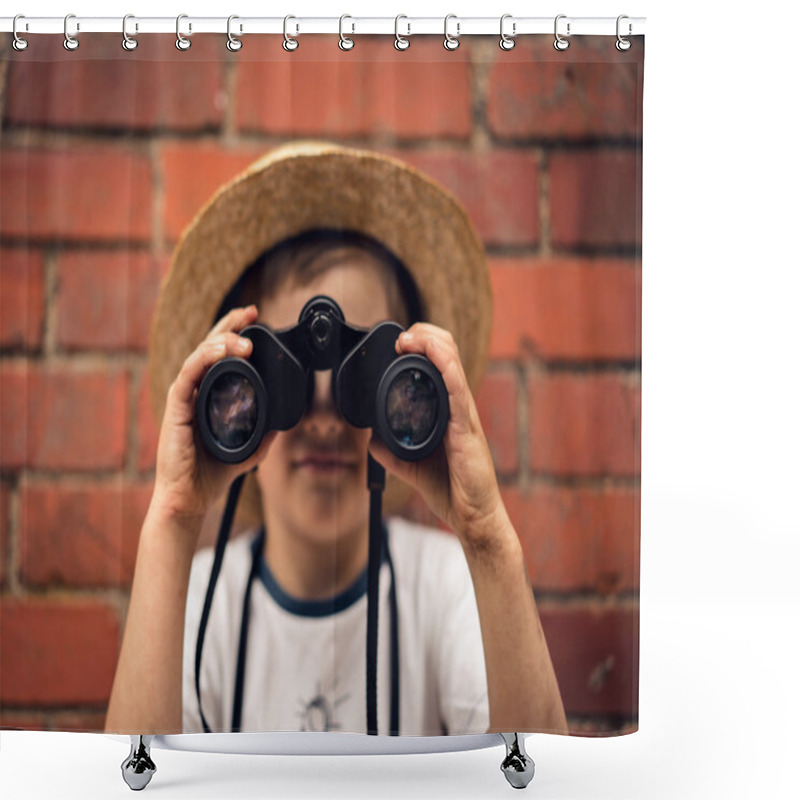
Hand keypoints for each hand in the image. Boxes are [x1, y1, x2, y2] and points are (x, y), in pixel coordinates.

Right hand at [152, 305, 273, 523]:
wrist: (189, 499)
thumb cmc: (210, 475)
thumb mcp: (247, 451)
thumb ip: (262, 436)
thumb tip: (282, 425)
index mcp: (208, 396)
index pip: (220, 356)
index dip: (235, 334)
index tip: (255, 318)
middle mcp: (194, 391)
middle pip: (209, 346)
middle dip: (230, 325)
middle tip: (251, 312)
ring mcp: (183, 398)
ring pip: (199, 356)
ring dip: (222, 342)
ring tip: (244, 339)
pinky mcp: (176, 407)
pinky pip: (188, 375)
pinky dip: (204, 359)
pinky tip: (221, 351)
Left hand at [368, 323, 508, 552]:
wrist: (474, 517)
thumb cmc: (453, 490)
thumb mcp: (413, 466)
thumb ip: (392, 453)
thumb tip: (371, 441)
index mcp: (448, 410)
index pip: (440, 363)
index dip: (422, 345)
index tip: (399, 344)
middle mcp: (459, 406)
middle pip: (449, 352)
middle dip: (425, 334)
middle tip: (402, 337)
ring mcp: (465, 414)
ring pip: (453, 363)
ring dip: (431, 342)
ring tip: (410, 337)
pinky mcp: (467, 426)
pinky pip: (457, 388)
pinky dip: (446, 365)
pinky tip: (434, 354)